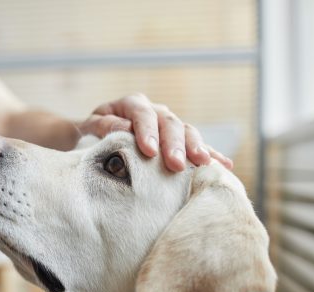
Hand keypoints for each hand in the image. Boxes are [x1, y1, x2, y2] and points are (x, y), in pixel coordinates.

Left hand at [78, 94, 232, 171]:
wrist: (94, 138)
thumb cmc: (90, 134)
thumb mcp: (89, 128)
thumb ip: (103, 126)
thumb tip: (124, 128)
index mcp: (131, 104)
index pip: (142, 114)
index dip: (147, 132)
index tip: (149, 151)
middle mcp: (154, 111)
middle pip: (169, 123)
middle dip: (174, 145)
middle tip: (176, 165)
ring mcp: (169, 125)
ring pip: (187, 132)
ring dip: (196, 148)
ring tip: (204, 164)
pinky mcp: (178, 140)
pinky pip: (197, 145)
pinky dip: (211, 154)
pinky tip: (224, 165)